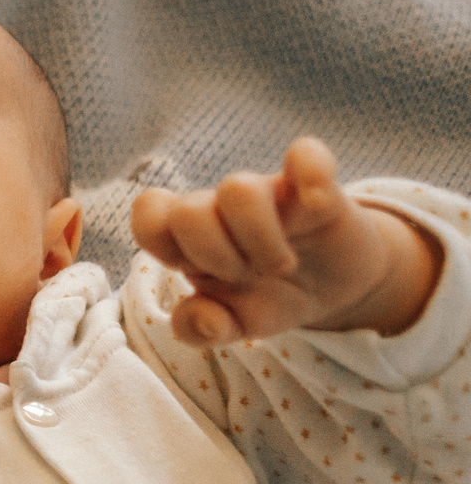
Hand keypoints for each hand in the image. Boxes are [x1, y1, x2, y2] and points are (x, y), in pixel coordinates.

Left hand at [132, 137, 440, 345]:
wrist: (334, 286)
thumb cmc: (271, 294)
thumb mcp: (236, 323)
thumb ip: (203, 328)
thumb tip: (201, 322)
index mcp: (189, 235)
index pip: (149, 213)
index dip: (164, 245)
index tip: (198, 274)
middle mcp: (222, 206)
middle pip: (189, 211)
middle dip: (215, 257)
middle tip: (246, 276)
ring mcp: (270, 192)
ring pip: (239, 189)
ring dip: (259, 240)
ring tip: (280, 265)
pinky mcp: (317, 187)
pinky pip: (307, 154)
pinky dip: (311, 177)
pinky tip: (316, 209)